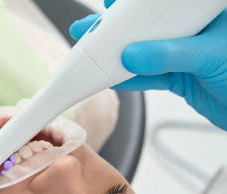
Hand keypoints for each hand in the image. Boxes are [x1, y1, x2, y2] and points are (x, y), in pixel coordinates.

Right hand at [70, 0, 226, 129]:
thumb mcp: (211, 56)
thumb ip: (170, 54)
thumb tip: (134, 55)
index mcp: (206, 10)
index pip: (167, 1)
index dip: (136, 2)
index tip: (114, 4)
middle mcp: (194, 27)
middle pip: (149, 22)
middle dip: (119, 26)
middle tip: (93, 26)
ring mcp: (184, 51)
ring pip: (144, 48)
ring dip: (117, 53)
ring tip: (91, 52)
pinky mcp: (178, 74)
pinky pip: (147, 73)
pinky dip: (127, 76)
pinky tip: (108, 75)